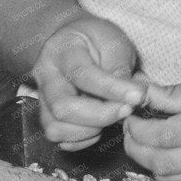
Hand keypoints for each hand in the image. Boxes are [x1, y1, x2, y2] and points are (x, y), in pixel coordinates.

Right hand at [32, 16, 146, 150]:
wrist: (80, 42)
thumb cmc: (98, 40)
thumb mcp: (114, 43)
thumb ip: (120, 69)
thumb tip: (132, 99)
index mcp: (61, 50)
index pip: (83, 74)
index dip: (112, 89)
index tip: (138, 96)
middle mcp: (45, 75)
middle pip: (62, 107)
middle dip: (100, 116)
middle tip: (127, 110)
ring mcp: (42, 98)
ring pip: (55, 128)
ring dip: (89, 130)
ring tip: (110, 115)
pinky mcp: (47, 116)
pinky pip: (59, 139)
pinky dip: (82, 139)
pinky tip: (98, 124)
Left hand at [122, 68, 180, 180]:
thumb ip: (176, 94)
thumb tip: (140, 93)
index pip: (166, 135)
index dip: (139, 128)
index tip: (130, 115)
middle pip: (162, 162)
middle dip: (135, 147)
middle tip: (130, 128)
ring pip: (168, 177)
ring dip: (147, 161)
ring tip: (144, 139)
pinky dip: (165, 168)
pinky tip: (164, 148)